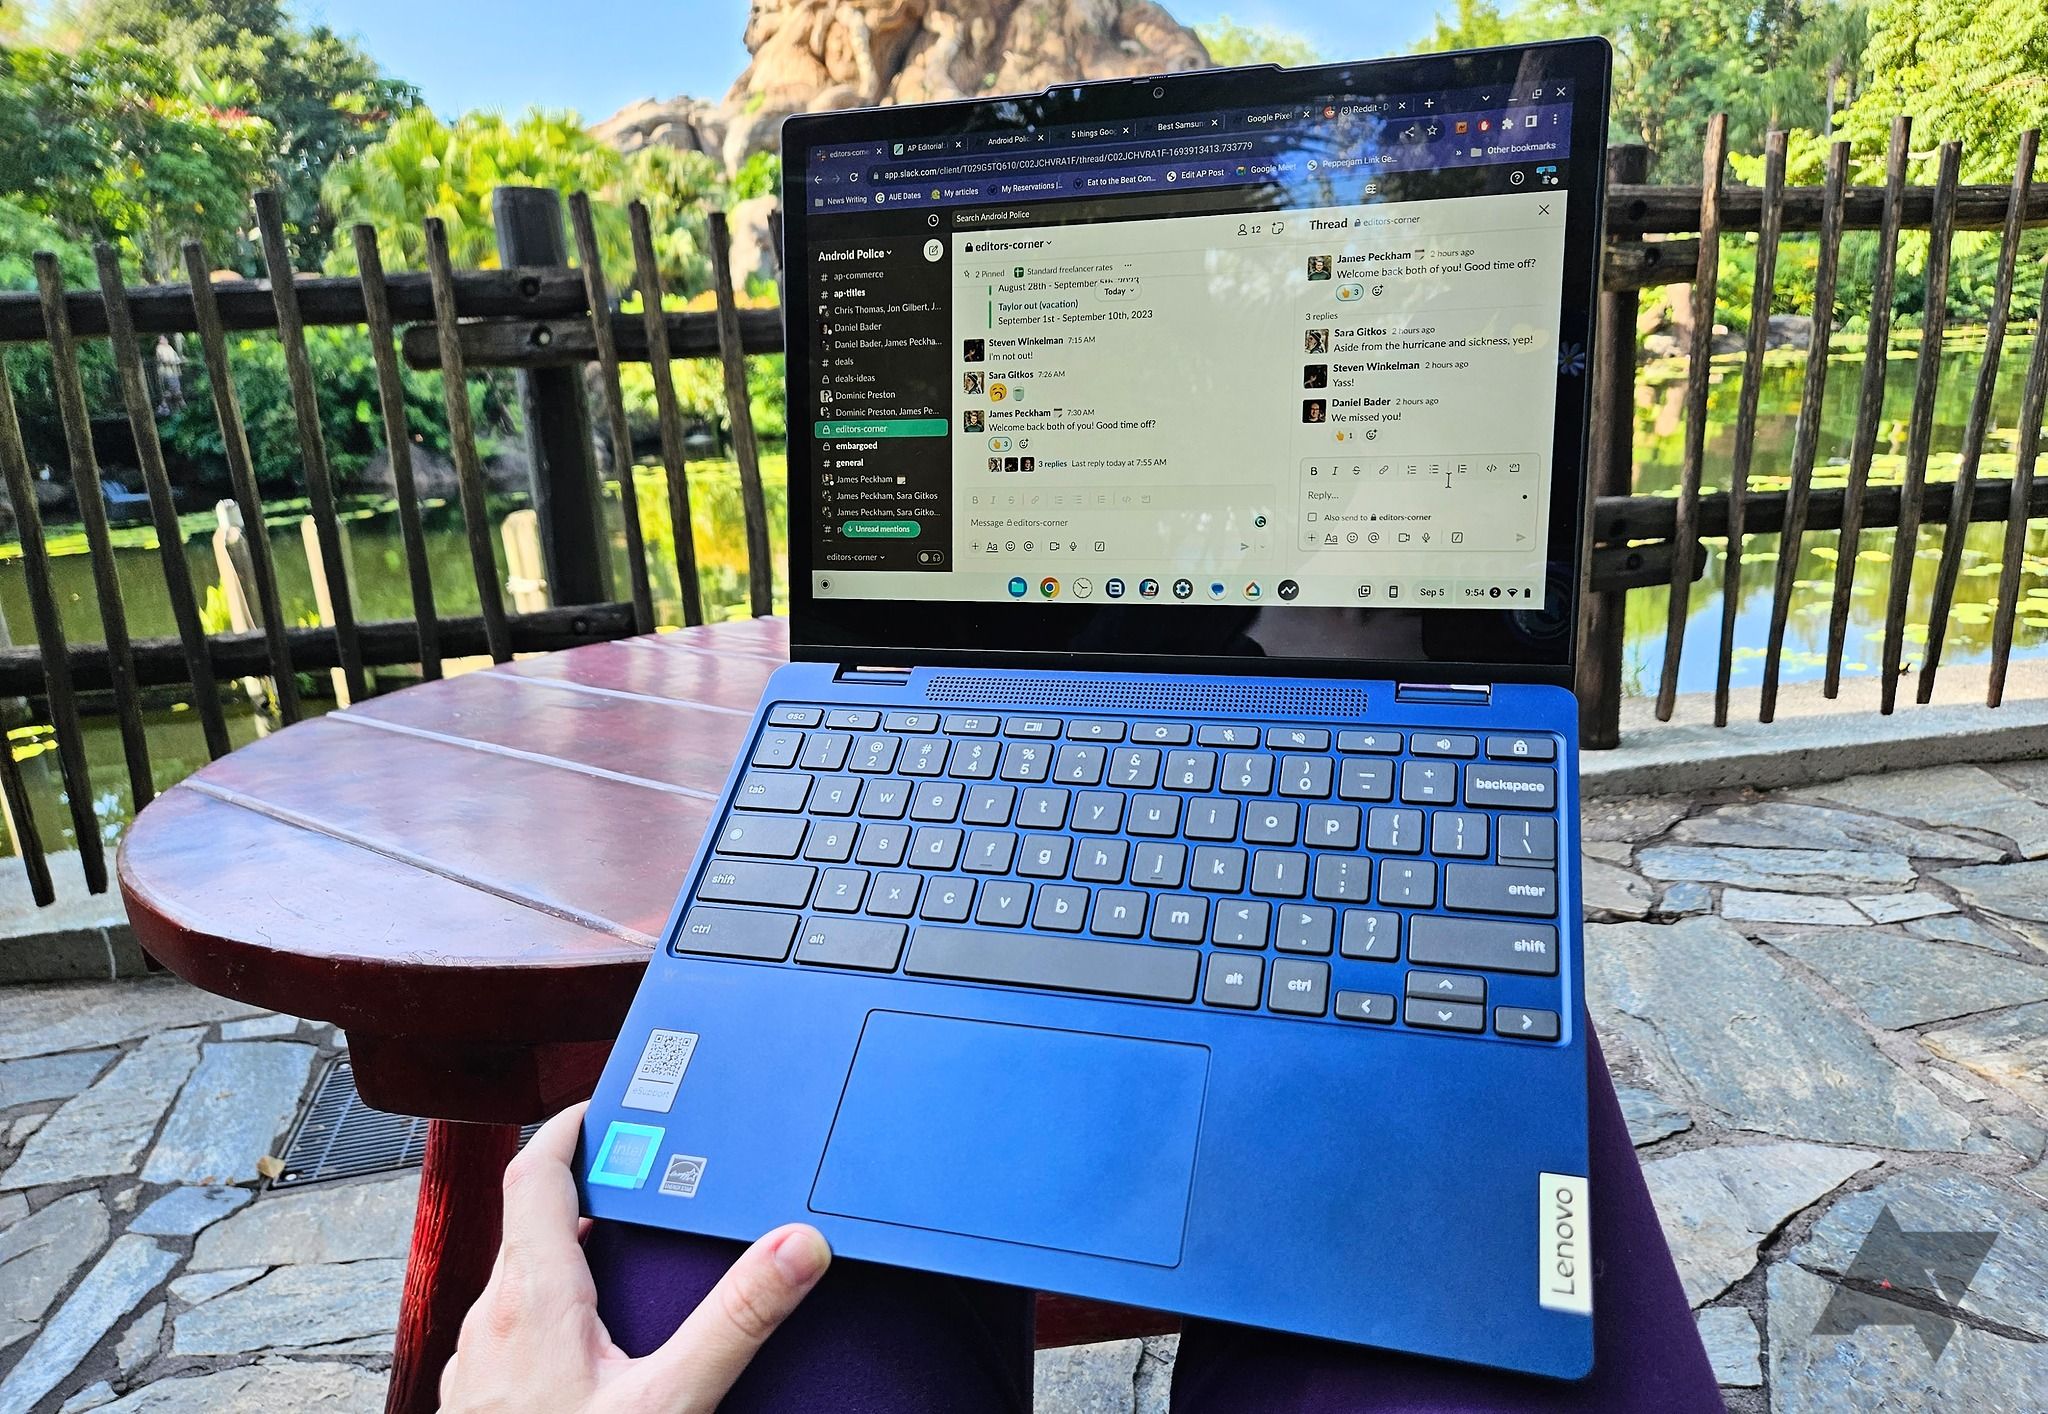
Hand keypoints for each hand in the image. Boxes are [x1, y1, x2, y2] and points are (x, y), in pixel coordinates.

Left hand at [439, 1102, 831, 1412]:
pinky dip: (547, 1311)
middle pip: (527, 1222)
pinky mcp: (476, 1403)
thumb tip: (796, 1246)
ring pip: (515, 1280)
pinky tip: (589, 1348)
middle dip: (580, 1191)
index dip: (566, 1127)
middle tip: (634, 1177)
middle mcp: (491, 1319)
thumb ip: (737, 1319)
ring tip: (617, 1254)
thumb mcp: (672, 1400)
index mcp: (533, 1296)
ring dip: (560, 1253)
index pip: (534, 1172)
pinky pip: (507, 1331)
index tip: (601, 1106)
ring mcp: (475, 1365)